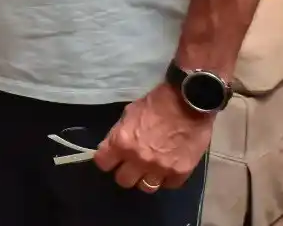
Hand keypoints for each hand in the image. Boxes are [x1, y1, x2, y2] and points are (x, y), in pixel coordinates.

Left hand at [94, 83, 213, 191]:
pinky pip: (168, 185)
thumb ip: (119, 134)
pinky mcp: (180, 173)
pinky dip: (166, 178)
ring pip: (145, 187)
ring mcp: (160, 168)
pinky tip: (167, 167)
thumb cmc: (156, 104)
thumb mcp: (128, 114)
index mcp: (122, 142)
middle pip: (123, 180)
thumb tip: (113, 147)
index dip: (106, 160)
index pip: (102, 163)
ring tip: (150, 169)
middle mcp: (139, 159)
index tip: (111, 158)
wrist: (188, 103)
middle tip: (131, 164)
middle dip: (125, 171)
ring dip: (145, 178)